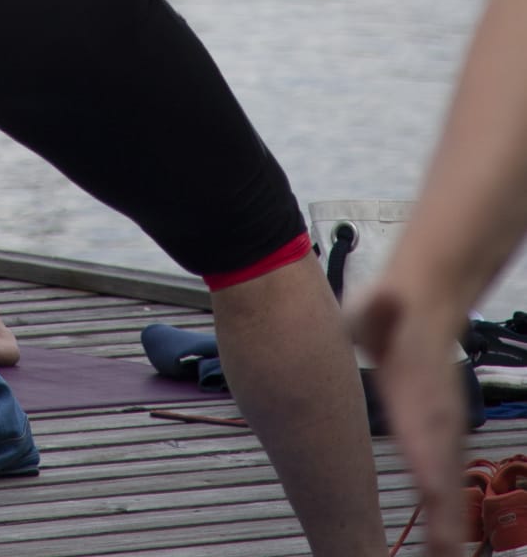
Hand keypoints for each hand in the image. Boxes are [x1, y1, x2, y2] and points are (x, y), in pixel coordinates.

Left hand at [347, 282, 465, 556]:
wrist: (428, 302)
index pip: (425, 429)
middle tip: (443, 552)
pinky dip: (449, 516)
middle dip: (444, 514)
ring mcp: (444, 429)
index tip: (430, 490)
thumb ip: (377, 305)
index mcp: (417, 389)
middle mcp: (436, 416)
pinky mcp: (441, 436)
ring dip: (449, 525)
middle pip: (442, 470)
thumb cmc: (392, 307)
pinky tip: (446, 546)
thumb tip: (388, 296)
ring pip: (450, 484)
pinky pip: (447, 482)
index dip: (427, 460)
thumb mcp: (376, 302)